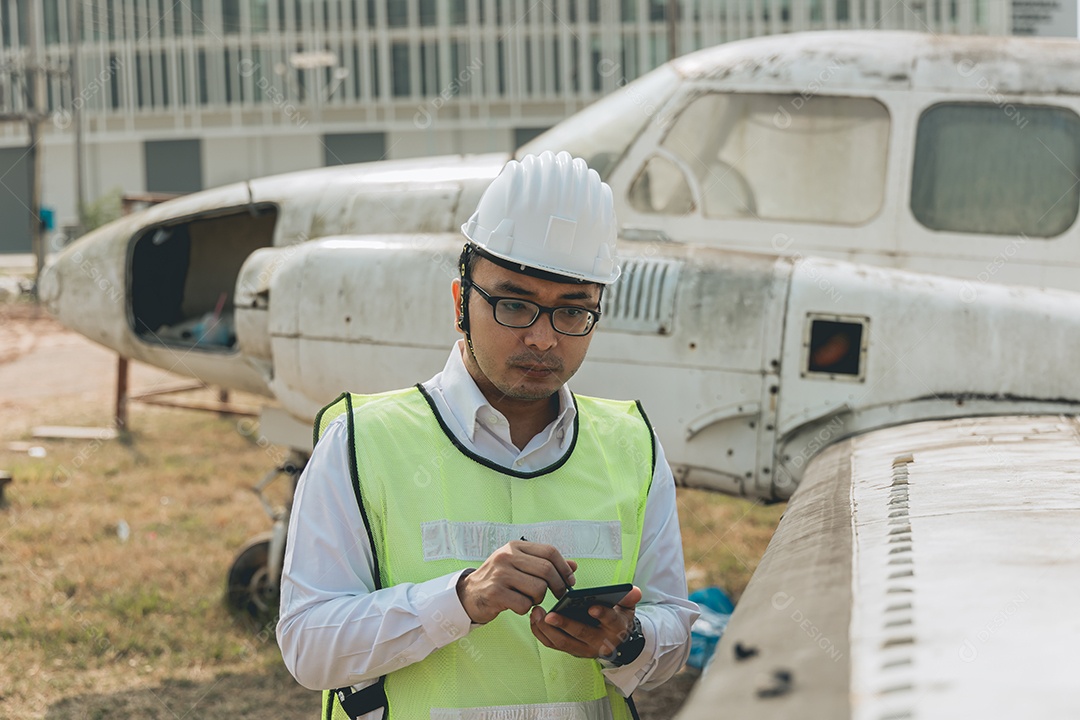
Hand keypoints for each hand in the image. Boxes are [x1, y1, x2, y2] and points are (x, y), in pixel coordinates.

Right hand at [456, 540, 577, 623]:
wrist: (469, 594)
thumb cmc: (499, 580)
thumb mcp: (520, 566)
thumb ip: (545, 564)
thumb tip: (573, 566)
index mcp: (515, 546)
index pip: (549, 551)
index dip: (564, 568)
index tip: (569, 582)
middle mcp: (506, 556)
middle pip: (547, 570)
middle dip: (558, 586)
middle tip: (558, 595)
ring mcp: (499, 574)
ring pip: (538, 588)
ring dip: (539, 598)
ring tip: (530, 599)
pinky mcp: (494, 593)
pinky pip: (524, 604)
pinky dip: (525, 609)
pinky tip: (517, 606)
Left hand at [529, 585, 642, 658]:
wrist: (614, 642)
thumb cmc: (617, 619)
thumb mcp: (627, 608)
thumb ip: (629, 598)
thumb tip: (634, 591)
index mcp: (615, 628)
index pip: (611, 620)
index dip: (602, 614)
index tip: (592, 607)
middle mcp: (599, 642)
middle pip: (581, 634)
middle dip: (565, 625)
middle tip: (550, 615)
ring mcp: (583, 648)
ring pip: (564, 642)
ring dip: (548, 630)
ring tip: (537, 613)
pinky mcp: (570, 650)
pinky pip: (553, 644)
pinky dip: (541, 634)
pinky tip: (534, 619)